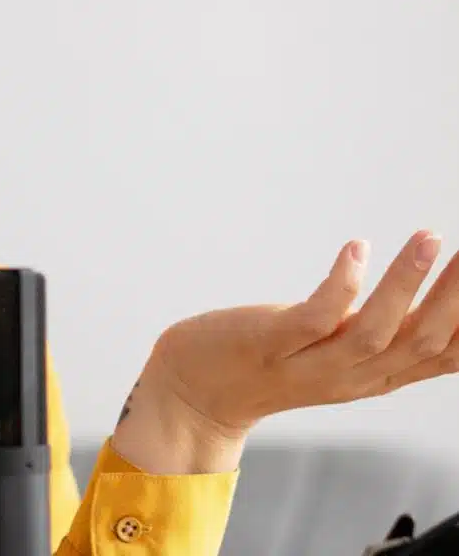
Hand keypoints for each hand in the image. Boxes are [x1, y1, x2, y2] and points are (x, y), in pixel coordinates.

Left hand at [142, 230, 457, 436]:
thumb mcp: (347, 351)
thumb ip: (393, 331)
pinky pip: (313, 317)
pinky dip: (340, 285)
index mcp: (380, 375)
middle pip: (423, 341)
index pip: (448, 355)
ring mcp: (312, 362)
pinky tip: (356, 249)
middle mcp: (355, 375)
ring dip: (406, 284)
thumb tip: (447, 302)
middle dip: (457, 297)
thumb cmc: (278, 359)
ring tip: (430, 238)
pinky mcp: (270, 345)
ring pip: (375, 330)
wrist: (197, 392)